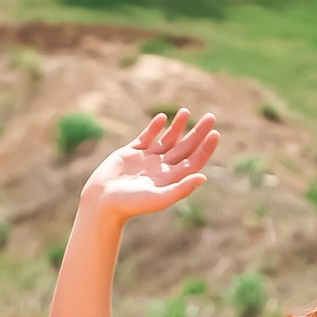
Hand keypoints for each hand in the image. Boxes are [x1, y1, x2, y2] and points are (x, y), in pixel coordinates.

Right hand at [84, 106, 217, 220]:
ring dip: (177, 126)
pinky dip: (154, 127)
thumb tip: (203, 177)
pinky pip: (146, 137)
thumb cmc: (130, 204)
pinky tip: (162, 118)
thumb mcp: (158, 198)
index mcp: (170, 179)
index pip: (193, 161)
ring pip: (167, 140)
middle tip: (211, 116)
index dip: (205, 148)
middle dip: (198, 132)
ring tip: (186, 112)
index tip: (215, 133)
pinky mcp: (130, 153)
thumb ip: (181, 189)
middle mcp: (160, 168)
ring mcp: (146, 160)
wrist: (101, 201)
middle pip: (184, 147)